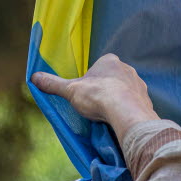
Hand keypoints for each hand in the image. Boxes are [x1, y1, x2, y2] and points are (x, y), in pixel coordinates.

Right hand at [31, 54, 159, 135]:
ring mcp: (139, 84)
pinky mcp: (147, 100)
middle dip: (106, 90)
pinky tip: (122, 120)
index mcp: (109, 61)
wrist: (126, 112)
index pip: (99, 67)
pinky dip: (129, 110)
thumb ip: (53, 84)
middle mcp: (127, 69)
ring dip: (119, 100)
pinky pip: (135, 104)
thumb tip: (33, 77)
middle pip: (113, 79)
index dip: (92, 80)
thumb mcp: (70, 90)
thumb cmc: (97, 96)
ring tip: (109, 114)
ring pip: (126, 91)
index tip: (87, 93)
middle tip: (97, 105)